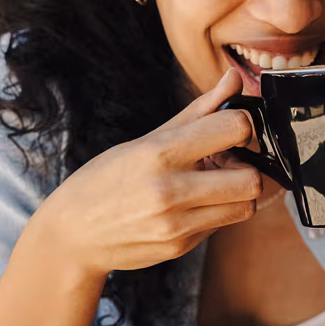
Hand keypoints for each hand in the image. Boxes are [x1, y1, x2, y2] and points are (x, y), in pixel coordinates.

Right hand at [25, 69, 261, 277]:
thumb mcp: (146, 139)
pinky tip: (193, 204)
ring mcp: (177, 224)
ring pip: (246, 206)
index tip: (231, 129)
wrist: (73, 235)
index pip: (234, 128)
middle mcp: (170, 190)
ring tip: (213, 183)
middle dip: (247, 167)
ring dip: (238, 193)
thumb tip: (235, 78)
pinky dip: (217, 212)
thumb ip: (198, 112)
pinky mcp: (181, 246)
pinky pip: (222, 224)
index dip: (242, 126)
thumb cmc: (107, 179)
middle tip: (228, 162)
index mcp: (160, 152)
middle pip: (251, 179)